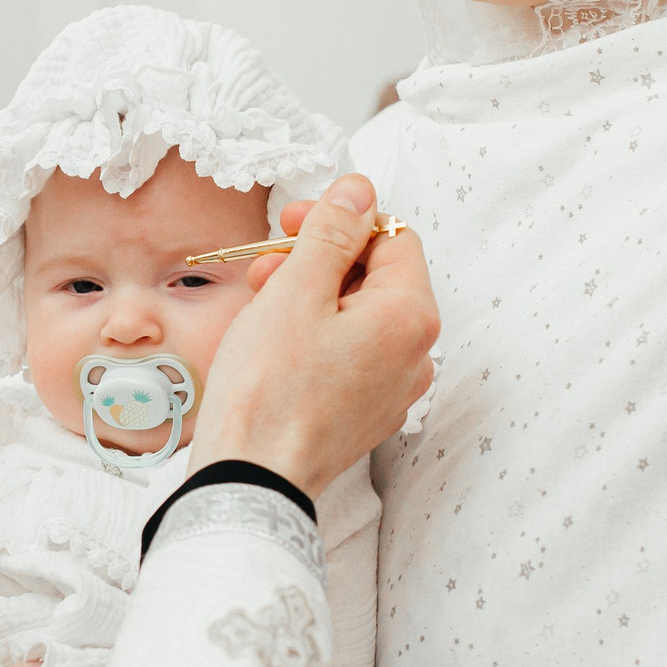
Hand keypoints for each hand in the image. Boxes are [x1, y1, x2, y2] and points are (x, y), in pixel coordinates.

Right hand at [191, 173, 438, 496]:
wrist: (251, 476)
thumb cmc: (269, 389)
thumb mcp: (296, 289)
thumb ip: (332, 231)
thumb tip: (359, 190)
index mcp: (409, 317)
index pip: (392, 238)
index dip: (340, 222)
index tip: (292, 225)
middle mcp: (415, 355)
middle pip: (375, 277)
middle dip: (319, 261)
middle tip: (265, 266)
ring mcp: (393, 389)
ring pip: (358, 316)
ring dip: (311, 296)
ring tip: (261, 304)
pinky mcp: (365, 413)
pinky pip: (350, 355)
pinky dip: (315, 336)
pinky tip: (275, 344)